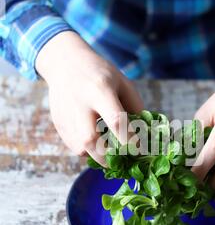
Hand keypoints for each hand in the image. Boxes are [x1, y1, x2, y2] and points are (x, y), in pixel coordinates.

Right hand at [35, 31, 143, 164]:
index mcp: (101, 90)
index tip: (138, 148)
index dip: (129, 139)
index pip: (116, 120)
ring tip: (107, 150)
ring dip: (96, 155)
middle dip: (107, 157)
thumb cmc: (100, 74)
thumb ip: (135, 108)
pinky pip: (73, 146)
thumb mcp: (123, 83)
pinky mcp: (59, 123)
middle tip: (120, 161)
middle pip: (90, 140)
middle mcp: (80, 103)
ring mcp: (67, 114)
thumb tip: (145, 135)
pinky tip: (95, 142)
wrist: (64, 63)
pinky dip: (87, 151)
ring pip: (80, 148)